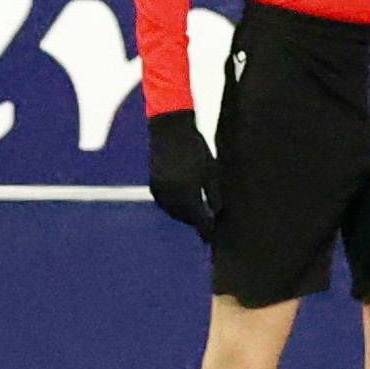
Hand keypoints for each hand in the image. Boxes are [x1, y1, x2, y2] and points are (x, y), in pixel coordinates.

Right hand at [146, 109, 216, 238]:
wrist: (170, 131)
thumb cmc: (196, 148)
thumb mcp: (211, 169)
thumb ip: (213, 193)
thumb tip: (216, 213)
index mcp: (187, 191)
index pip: (198, 218)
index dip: (206, 229)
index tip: (211, 237)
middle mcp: (171, 194)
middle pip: (184, 217)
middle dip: (195, 223)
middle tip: (206, 229)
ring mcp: (160, 190)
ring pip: (172, 212)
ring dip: (183, 217)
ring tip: (195, 219)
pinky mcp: (153, 185)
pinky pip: (164, 204)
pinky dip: (173, 209)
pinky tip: (181, 208)